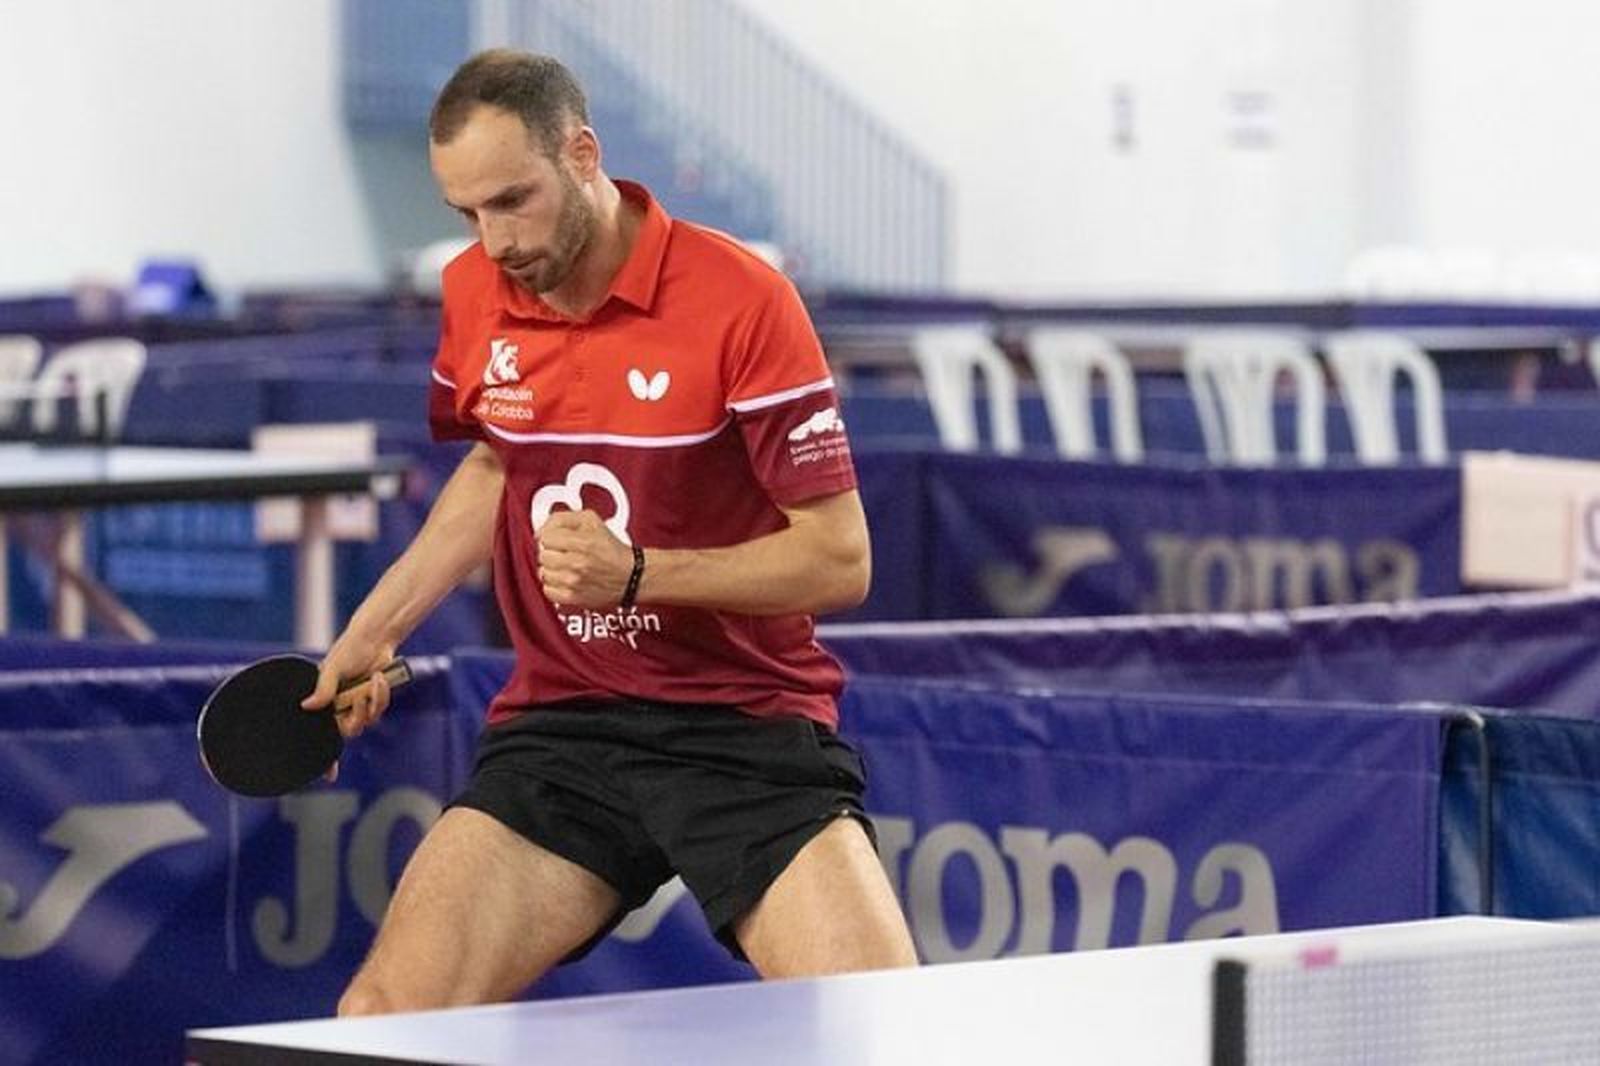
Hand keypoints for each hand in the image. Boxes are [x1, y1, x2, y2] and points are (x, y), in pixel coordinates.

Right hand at [300, 631, 396, 779]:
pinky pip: (379, 710)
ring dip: (372, 702)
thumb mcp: (332, 667)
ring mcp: (358, 704)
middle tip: (359, 698)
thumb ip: (322, 688)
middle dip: (357, 717)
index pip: (320, 734)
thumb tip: (307, 706)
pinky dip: (381, 696)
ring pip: (367, 721)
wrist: (374, 639)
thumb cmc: (349, 650)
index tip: (328, 776)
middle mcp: (339, 707)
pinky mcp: (375, 700)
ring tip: (372, 681)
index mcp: (324, 702)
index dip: (325, 758)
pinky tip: (379, 679)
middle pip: (348, 731)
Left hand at [535, 509, 633, 607]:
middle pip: (543, 556)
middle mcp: (577, 563)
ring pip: (544, 573)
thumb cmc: (612, 549)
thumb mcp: (591, 520)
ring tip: (566, 567)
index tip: (558, 540)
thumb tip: (541, 530)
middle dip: (552, 553)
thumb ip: (562, 518)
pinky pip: (548, 591)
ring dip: (553, 570)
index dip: (551, 537)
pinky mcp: (573, 598)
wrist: (632, 577)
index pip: (545, 537)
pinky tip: (565, 581)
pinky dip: (554, 586)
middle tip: (564, 554)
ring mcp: (574, 582)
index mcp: (582, 542)